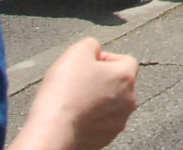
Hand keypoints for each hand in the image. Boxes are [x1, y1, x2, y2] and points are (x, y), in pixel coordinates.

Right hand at [14, 37, 137, 149]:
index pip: (124, 60)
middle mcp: (129, 99)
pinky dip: (91, 118)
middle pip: (118, 83)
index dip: (104, 59)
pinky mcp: (107, 137)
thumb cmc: (64, 92)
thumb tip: (96, 50)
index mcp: (126, 76)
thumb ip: (92, 44)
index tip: (85, 66)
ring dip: (97, 100)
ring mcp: (119, 121)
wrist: (53, 132)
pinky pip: (102, 122)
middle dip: (100, 81)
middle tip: (77, 84)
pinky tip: (74, 116)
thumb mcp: (76, 51)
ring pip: (111, 104)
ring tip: (74, 101)